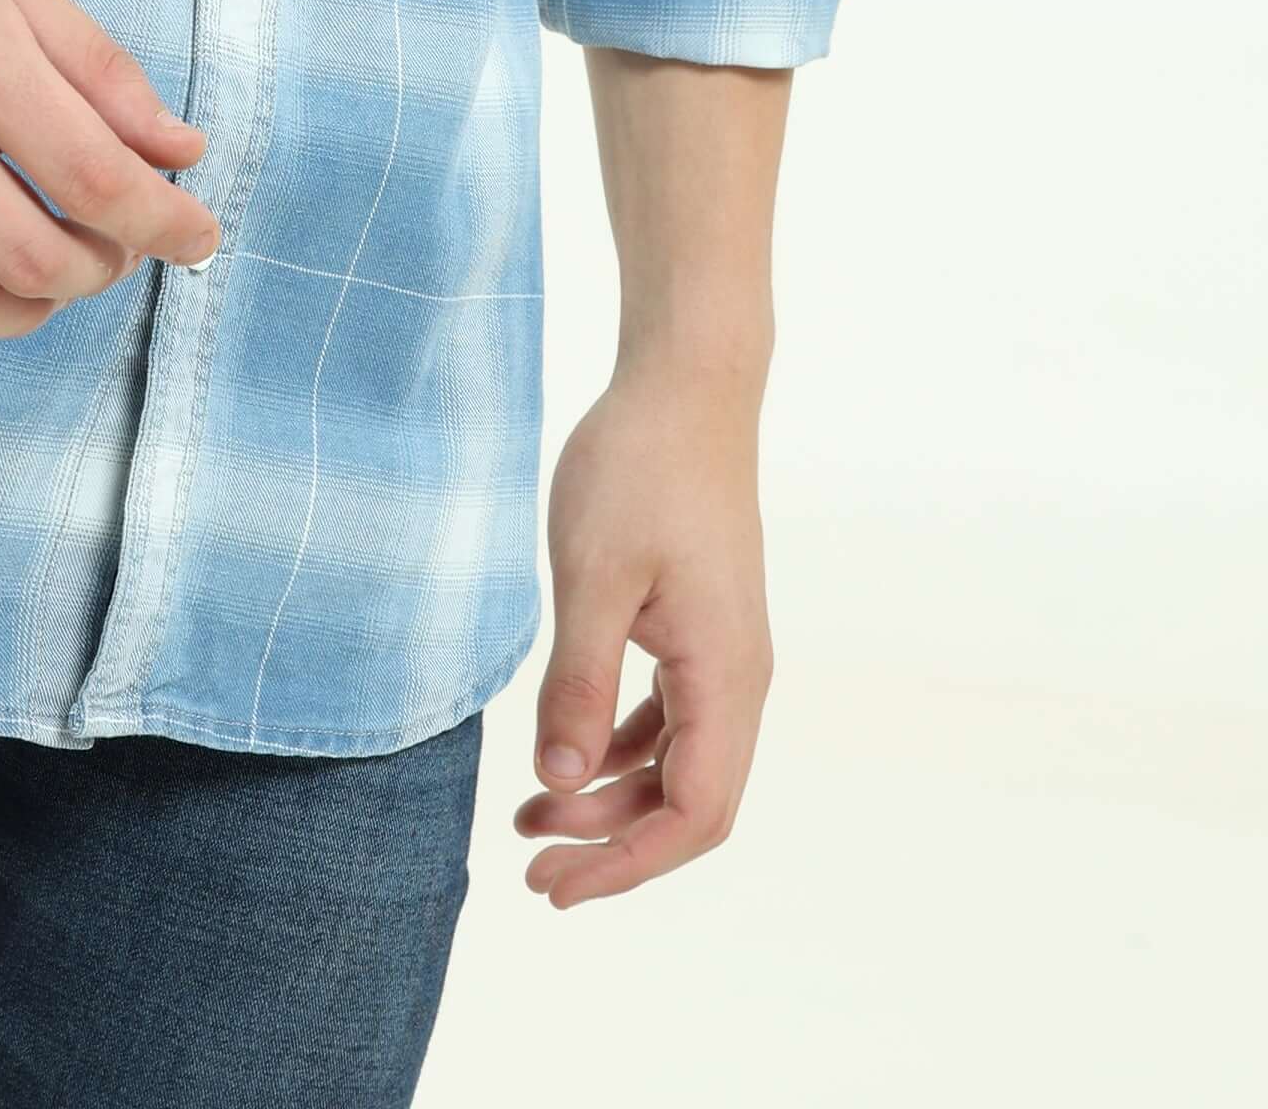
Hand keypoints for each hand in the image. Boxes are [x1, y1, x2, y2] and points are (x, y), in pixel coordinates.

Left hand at [516, 365, 771, 904]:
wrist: (686, 381)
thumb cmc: (639, 466)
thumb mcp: (593, 575)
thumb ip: (578, 682)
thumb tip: (558, 781)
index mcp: (726, 675)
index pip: (693, 813)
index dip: (627, 864)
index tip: (556, 886)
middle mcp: (738, 675)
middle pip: (688, 801)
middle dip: (612, 845)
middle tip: (530, 870)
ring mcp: (723, 650)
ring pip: (676, 761)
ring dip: (609, 798)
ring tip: (529, 816)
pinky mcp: (700, 624)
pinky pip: (668, 716)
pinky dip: (618, 746)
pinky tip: (565, 753)